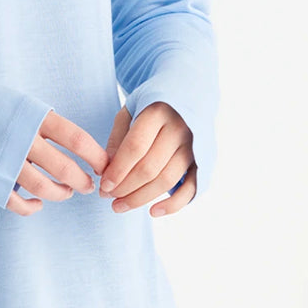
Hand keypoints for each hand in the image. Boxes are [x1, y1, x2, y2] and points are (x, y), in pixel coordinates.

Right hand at [7, 109, 108, 216]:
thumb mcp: (26, 105)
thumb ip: (49, 122)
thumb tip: (80, 143)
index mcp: (36, 118)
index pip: (77, 140)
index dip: (97, 158)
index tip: (105, 167)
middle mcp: (23, 139)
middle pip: (64, 168)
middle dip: (83, 182)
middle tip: (89, 186)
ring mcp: (7, 160)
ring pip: (42, 187)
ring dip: (60, 194)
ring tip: (67, 192)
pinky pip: (15, 201)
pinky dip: (29, 207)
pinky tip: (38, 204)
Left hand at [98, 102, 195, 216]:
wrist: (188, 95)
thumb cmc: (152, 106)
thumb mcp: (130, 111)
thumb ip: (117, 139)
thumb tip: (104, 171)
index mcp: (158, 112)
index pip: (135, 147)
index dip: (118, 170)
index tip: (103, 185)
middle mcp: (179, 129)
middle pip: (149, 167)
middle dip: (125, 187)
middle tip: (108, 197)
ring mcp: (193, 147)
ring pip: (166, 181)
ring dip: (140, 198)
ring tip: (120, 205)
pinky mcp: (203, 162)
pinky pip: (190, 189)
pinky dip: (173, 205)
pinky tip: (152, 212)